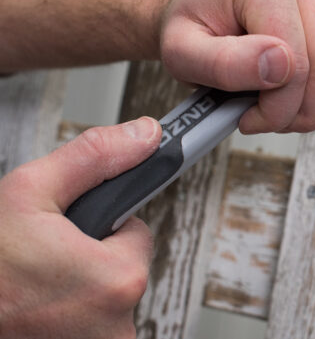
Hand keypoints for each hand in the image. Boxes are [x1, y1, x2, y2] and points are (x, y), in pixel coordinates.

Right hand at [0, 118, 160, 338]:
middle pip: (121, 269)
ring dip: (75, 290)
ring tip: (34, 287)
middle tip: (43, 261)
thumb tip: (145, 135)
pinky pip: (87, 326)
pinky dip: (65, 316)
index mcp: (118, 280)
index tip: (75, 231)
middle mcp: (118, 326)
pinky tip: (36, 309)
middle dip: (87, 259)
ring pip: (102, 300)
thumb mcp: (29, 191)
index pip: (137, 234)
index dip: (100, 226)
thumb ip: (93, 158)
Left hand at [160, 0, 314, 133]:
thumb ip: (223, 63)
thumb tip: (279, 66)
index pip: (296, 58)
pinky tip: (308, 83)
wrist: (204, 6)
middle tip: (275, 118)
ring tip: (288, 101)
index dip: (279, 105)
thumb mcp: (181, 51)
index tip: (252, 117)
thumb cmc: (192, 26)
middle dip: (306, 108)